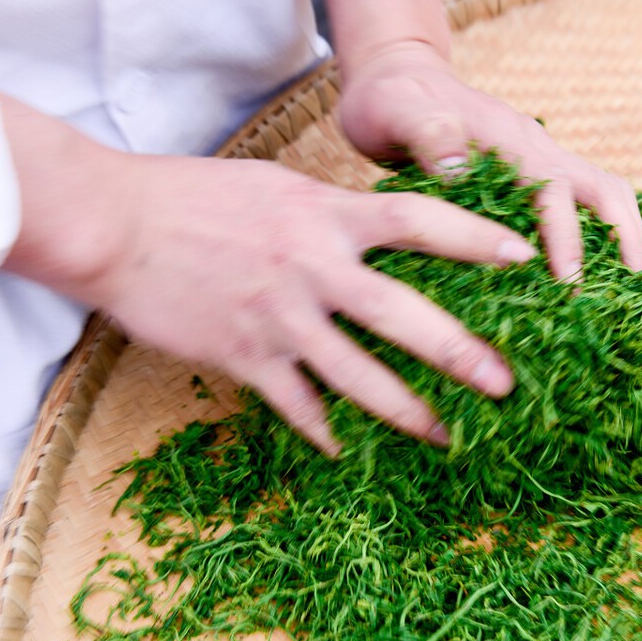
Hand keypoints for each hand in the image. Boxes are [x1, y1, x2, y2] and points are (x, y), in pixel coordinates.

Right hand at [0, 98, 537, 453]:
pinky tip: (348, 452)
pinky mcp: (244, 357)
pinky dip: (326, 431)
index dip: (476, 239)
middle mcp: (312, 268)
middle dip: (461, 353)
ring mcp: (279, 318)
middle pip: (403, 316)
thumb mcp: (281, 188)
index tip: (527, 257)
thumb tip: (389, 229)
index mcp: (327, 217)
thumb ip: (338, 214)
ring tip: (446, 437)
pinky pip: (297, 406)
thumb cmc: (199, 196)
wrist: (114, 223)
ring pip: (357, 376)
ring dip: (407, 412)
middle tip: (508, 385)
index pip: (419, 222)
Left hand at [338, 42, 641, 280]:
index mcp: (510, 141)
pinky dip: (598, 239)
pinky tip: (593, 278)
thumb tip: (458, 169)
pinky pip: (581, 207)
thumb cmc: (388, 99)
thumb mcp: (393, 110)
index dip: (565, 239)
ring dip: (623, 240)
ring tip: (629, 292)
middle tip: (632, 296)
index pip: (554, 192)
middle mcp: (537, 150)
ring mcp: (540, 161)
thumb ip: (425, 133)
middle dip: (625, 242)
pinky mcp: (534, 176)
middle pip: (605, 192)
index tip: (569, 284)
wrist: (394, 79)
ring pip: (604, 197)